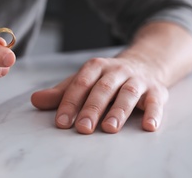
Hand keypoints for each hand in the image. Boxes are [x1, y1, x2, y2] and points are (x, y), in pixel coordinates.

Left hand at [31, 55, 168, 133]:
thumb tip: (35, 100)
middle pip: (103, 89)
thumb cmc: (107, 78)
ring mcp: (138, 80)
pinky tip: (148, 126)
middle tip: (82, 128)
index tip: (62, 122)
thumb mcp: (84, 80)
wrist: (144, 63)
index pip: (81, 83)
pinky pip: (156, 102)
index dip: (70, 102)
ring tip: (110, 128)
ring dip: (119, 111)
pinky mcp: (156, 90)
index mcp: (96, 67)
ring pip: (128, 94)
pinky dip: (153, 113)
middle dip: (92, 109)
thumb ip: (62, 92)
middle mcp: (117, 71)